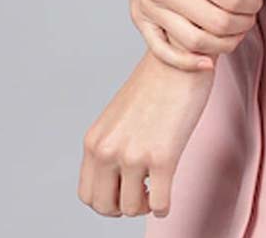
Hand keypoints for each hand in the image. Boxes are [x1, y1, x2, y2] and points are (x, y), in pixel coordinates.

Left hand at [78, 48, 213, 218]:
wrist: (179, 56)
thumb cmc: (156, 84)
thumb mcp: (119, 116)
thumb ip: (112, 145)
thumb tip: (119, 183)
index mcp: (94, 140)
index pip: (87, 194)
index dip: (107, 199)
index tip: (124, 189)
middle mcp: (108, 149)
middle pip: (104, 207)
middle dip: (124, 206)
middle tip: (141, 191)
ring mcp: (134, 154)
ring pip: (131, 209)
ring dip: (146, 203)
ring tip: (156, 184)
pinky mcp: (162, 157)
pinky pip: (159, 205)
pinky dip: (164, 204)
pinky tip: (169, 187)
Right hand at [111, 0, 263, 71]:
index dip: (250, 3)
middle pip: (214, 23)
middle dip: (243, 24)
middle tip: (251, 16)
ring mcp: (148, 6)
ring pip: (193, 42)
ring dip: (224, 44)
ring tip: (236, 32)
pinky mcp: (139, 18)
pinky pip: (162, 51)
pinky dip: (187, 62)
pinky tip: (207, 61)